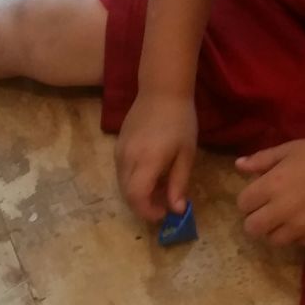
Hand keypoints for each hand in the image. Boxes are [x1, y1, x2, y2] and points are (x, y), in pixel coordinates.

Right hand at [115, 93, 197, 221]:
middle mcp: (127, 158)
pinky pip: (121, 170)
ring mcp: (119, 150)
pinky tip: (151, 172)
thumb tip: (176, 210)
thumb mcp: (186, 154)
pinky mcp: (118, 144)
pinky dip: (133, 179)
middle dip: (143, 205)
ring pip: (122, 183)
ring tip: (160, 186)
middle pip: (126, 194)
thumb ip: (179, 183)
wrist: (162, 90)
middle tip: (164, 203)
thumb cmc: (180, 121)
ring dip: (138, 193)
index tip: (164, 213)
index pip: (136, 197)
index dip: (147, 211)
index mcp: (146, 160)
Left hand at [235, 137, 304, 248]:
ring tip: (286, 217)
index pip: (243, 204)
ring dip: (274, 230)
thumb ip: (261, 160)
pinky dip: (296, 234)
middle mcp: (282, 210)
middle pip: (252, 228)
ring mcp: (300, 227)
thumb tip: (238, 165)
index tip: (258, 195)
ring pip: (272, 240)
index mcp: (272, 185)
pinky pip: (296, 243)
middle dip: (255, 219)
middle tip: (267, 209)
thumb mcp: (288, 149)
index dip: (248, 199)